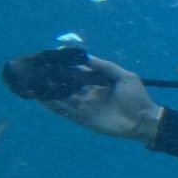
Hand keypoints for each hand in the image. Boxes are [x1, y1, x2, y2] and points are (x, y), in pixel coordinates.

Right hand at [40, 56, 162, 140]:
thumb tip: (85, 57)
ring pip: (62, 98)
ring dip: (49, 92)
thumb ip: (105, 66)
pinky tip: (42, 99)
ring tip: (34, 83)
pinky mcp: (84, 119)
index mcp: (97, 84)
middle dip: (54, 79)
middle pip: (67, 86)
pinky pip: (66, 112)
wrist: (144, 120)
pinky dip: (54, 106)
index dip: (66, 68)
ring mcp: (85, 107)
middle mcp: (88, 95)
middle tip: (38, 71)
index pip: (78, 74)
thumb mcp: (124, 76)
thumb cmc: (137, 98)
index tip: (52, 59)